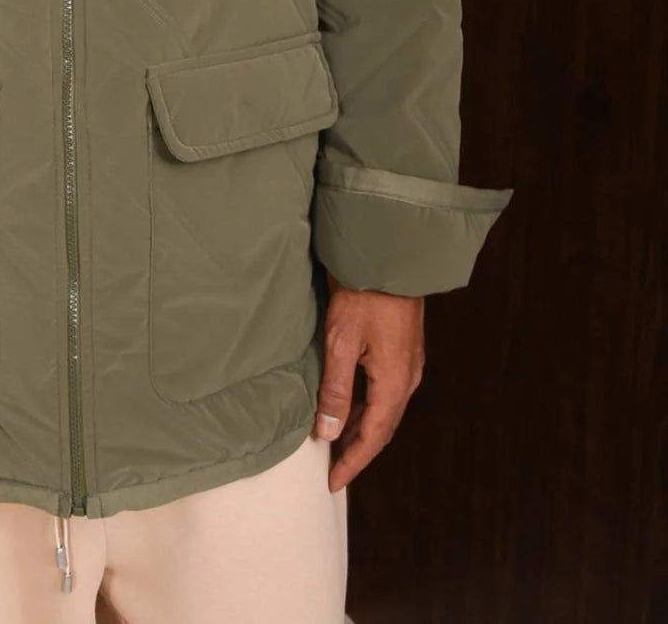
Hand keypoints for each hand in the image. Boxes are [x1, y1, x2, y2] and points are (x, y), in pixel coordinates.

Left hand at [311, 269, 424, 491]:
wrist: (390, 255)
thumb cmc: (363, 295)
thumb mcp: (341, 342)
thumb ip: (336, 389)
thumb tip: (329, 432)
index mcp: (394, 382)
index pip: (373, 437)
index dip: (353, 462)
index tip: (333, 482)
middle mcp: (408, 378)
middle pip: (383, 426)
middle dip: (358, 449)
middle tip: (333, 468)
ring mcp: (409, 363)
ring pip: (386, 409)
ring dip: (363, 427)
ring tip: (337, 440)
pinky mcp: (404, 348)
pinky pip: (388, 390)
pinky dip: (369, 406)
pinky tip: (351, 404)